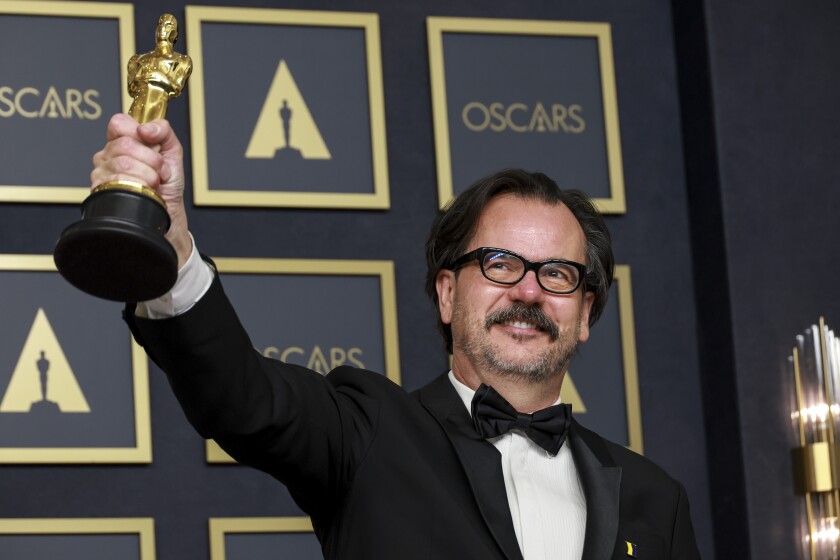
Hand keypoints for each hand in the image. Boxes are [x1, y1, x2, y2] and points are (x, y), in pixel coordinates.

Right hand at [91, 113, 191, 267]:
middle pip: (124, 143)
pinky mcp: (101, 189)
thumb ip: (163, 130)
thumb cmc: (167, 182)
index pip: (118, 123)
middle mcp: (107, 155)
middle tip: (158, 170)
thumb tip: (145, 128)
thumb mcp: (172, 151)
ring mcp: (102, 172)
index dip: (137, 131)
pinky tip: (146, 191)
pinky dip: (141, 185)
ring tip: (154, 182)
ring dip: (149, 174)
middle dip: (151, 159)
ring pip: (124, 162)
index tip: (152, 144)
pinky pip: (121, 180)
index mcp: (121, 141)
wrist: (168, 211)